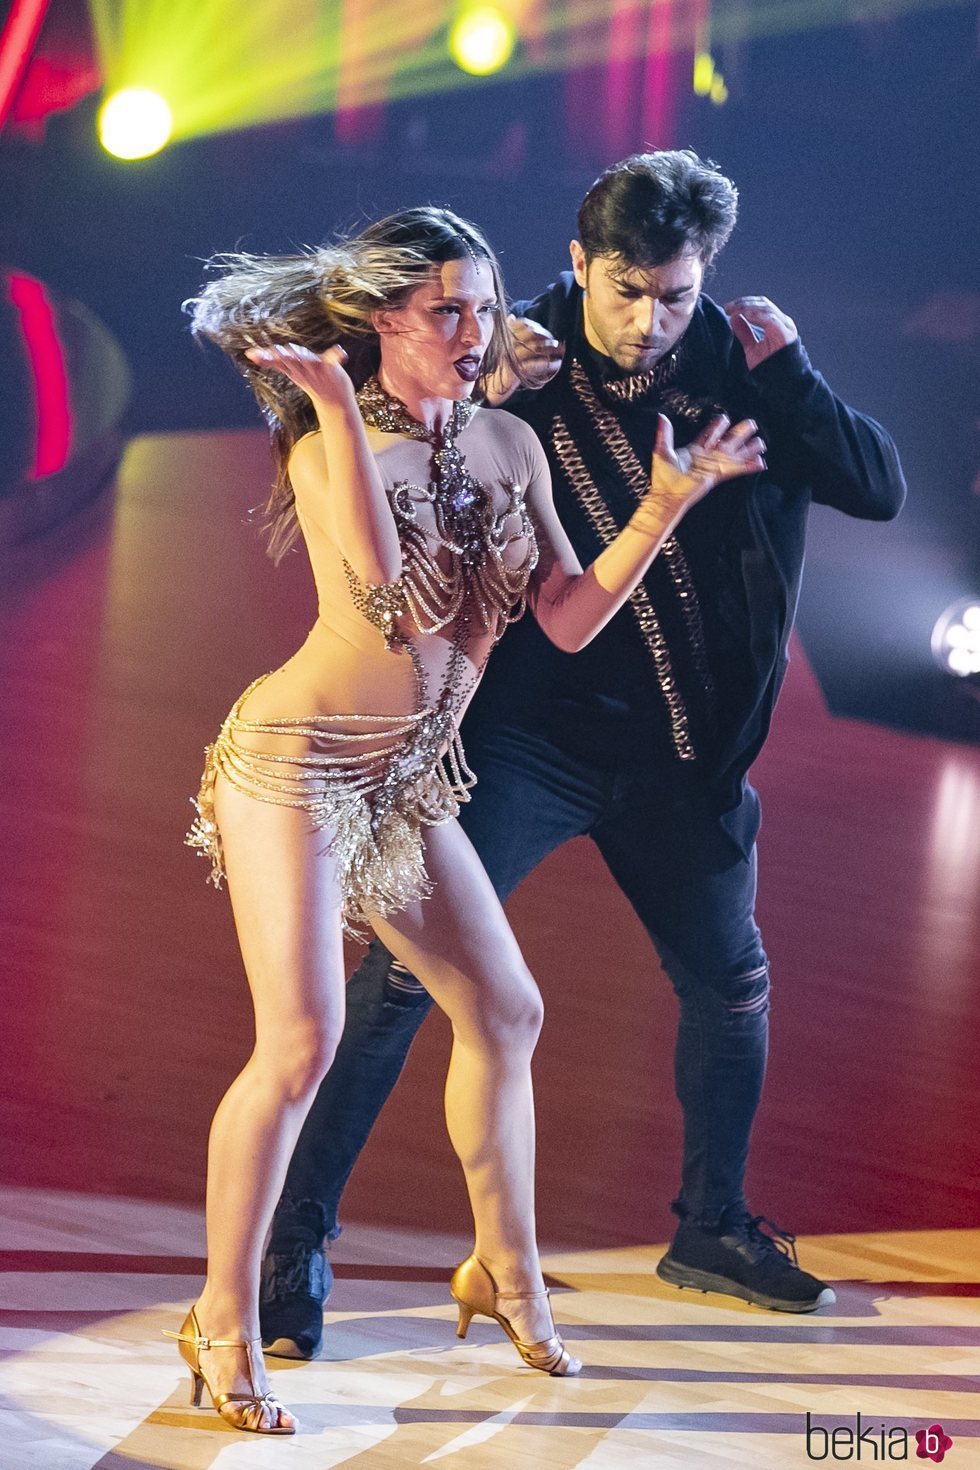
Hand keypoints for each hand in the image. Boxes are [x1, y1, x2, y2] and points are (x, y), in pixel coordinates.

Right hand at [244, 342, 354, 409]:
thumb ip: (273, 361)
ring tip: (293, 351)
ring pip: (306, 361)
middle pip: (290, 361)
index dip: (266, 357)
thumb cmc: (311, 381)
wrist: (334, 401)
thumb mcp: (290, 371)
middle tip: (275, 352)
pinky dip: (335, 355)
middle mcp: (302, 370)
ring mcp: (316, 370)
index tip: (252, 354)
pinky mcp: (331, 369)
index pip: (277, 362)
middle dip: (282, 356)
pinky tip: (340, 352)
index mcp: (292, 369)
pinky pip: (332, 360)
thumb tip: (249, 354)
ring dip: (300, 356)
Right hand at [483, 316, 564, 403]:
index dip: (535, 327)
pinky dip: (547, 364)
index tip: (544, 332)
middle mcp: (505, 346)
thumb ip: (506, 333)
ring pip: (534, 348)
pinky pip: (534, 365)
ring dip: (550, 349)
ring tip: (559, 352)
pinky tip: (556, 364)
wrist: (486, 391)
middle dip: (546, 338)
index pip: (521, 325)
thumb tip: (511, 317)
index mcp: (503, 338)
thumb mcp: (499, 349)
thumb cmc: (494, 369)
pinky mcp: (513, 372)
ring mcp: (509, 358)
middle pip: (530, 334)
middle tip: (557, 343)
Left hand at [650, 413, 765, 510]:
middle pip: (726, 442)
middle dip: (738, 433)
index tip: (724, 418)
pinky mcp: (717, 475)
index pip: (709, 435)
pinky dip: (748, 466)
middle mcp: (707, 458)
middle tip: (750, 423)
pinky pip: (736, 469)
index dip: (716, 427)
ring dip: (748, 449)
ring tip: (761, 443)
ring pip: (734, 455)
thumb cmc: (663, 478)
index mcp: (694, 451)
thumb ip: (665, 433)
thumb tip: (662, 417)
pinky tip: (760, 462)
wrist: (667, 495)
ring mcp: (713, 466)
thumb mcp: (662, 451)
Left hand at [723, 296, 797, 369]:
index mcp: (776, 324)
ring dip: (747, 307)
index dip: (744, 304)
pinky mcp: (785, 334)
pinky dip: (755, 315)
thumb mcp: (752, 347)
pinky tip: (743, 315)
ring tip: (732, 311)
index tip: (728, 308)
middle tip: (728, 307)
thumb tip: (733, 319)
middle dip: (744, 303)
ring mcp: (785, 327)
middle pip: (763, 303)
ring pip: (766, 308)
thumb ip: (745, 333)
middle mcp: (783, 322)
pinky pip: (770, 319)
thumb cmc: (770, 368)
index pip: (760, 306)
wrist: (783, 383)